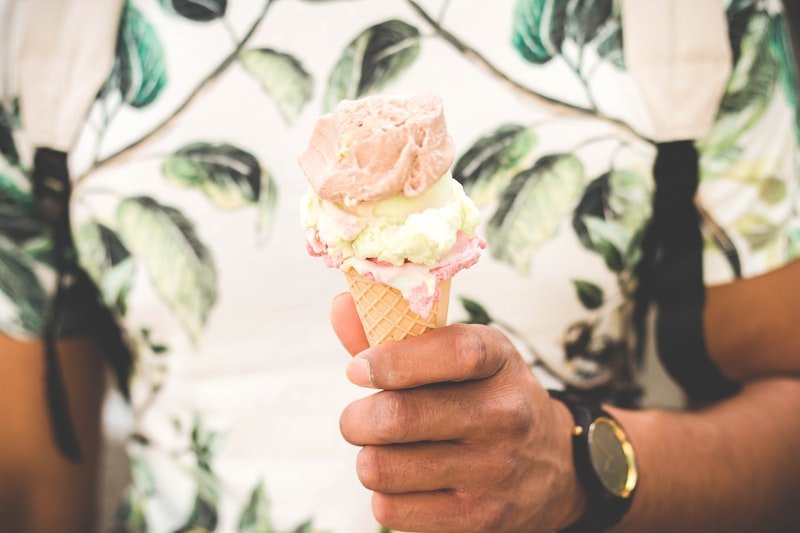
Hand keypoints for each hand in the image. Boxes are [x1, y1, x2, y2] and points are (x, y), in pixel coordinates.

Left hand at [331, 294, 586, 532]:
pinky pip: (391, 511)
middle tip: (359, 420)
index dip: (392, 359)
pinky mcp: (478, 519)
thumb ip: (398, 333)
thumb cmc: (486, 397)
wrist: (554, 467)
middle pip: (397, 417)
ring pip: (382, 467)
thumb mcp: (462, 356)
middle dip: (357, 419)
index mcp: (499, 360)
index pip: (452, 352)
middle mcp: (504, 414)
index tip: (357, 369)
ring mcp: (494, 471)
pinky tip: (407, 484)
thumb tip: (340, 304)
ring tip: (385, 452)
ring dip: (369, 459)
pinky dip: (385, 497)